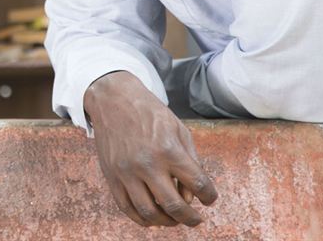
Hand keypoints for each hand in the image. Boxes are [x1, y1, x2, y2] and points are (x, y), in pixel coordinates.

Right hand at [84, 71, 217, 227]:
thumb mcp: (178, 129)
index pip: (198, 184)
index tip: (210, 199)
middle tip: (196, 220)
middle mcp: (147, 163)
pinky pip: (127, 208)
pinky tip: (153, 217)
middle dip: (190, 218)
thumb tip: (192, 196)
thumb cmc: (150, 113)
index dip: (209, 196)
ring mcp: (126, 171)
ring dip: (167, 222)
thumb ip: (191, 162)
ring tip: (174, 219)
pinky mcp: (111, 176)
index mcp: (168, 149)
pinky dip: (142, 219)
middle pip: (173, 205)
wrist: (113, 99)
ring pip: (149, 212)